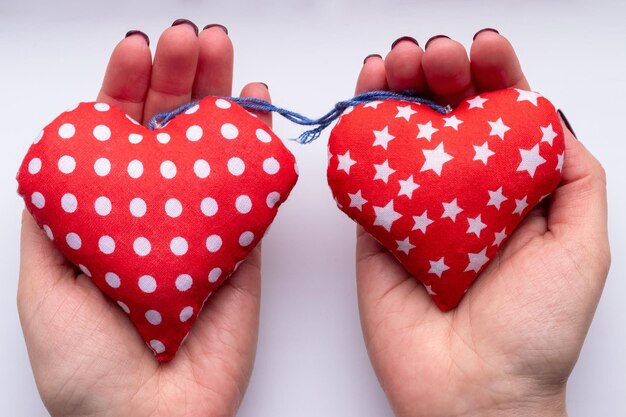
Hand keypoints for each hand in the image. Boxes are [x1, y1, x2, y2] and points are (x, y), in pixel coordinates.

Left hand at [18, 21, 270, 416]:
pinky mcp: (242, 247)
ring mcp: (203, 226)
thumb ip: (48, 221)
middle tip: (188, 39)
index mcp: (108, 214)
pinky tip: (258, 106)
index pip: (117, 136)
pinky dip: (258, 146)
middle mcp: (157, 212)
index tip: (133, 51)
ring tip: (221, 53)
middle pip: (169, 131)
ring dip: (218, 95)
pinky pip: (253, 189)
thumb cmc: (87, 365)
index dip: (123, 89)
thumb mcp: (43, 283)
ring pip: (213, 148)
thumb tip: (55, 156)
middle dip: (177, 77)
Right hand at [355, 31, 609, 416]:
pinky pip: (365, 174)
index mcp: (512, 192)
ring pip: (403, 134)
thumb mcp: (583, 248)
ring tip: (394, 62)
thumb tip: (551, 118)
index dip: (493, 76)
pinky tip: (363, 99)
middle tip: (433, 56)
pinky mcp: (378, 228)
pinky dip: (359, 133)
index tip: (484, 51)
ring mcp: (417, 208)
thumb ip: (577, 179)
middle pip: (448, 115)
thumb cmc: (535, 331)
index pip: (501, 117)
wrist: (472, 390)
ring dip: (397, 88)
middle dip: (440, 72)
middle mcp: (464, 193)